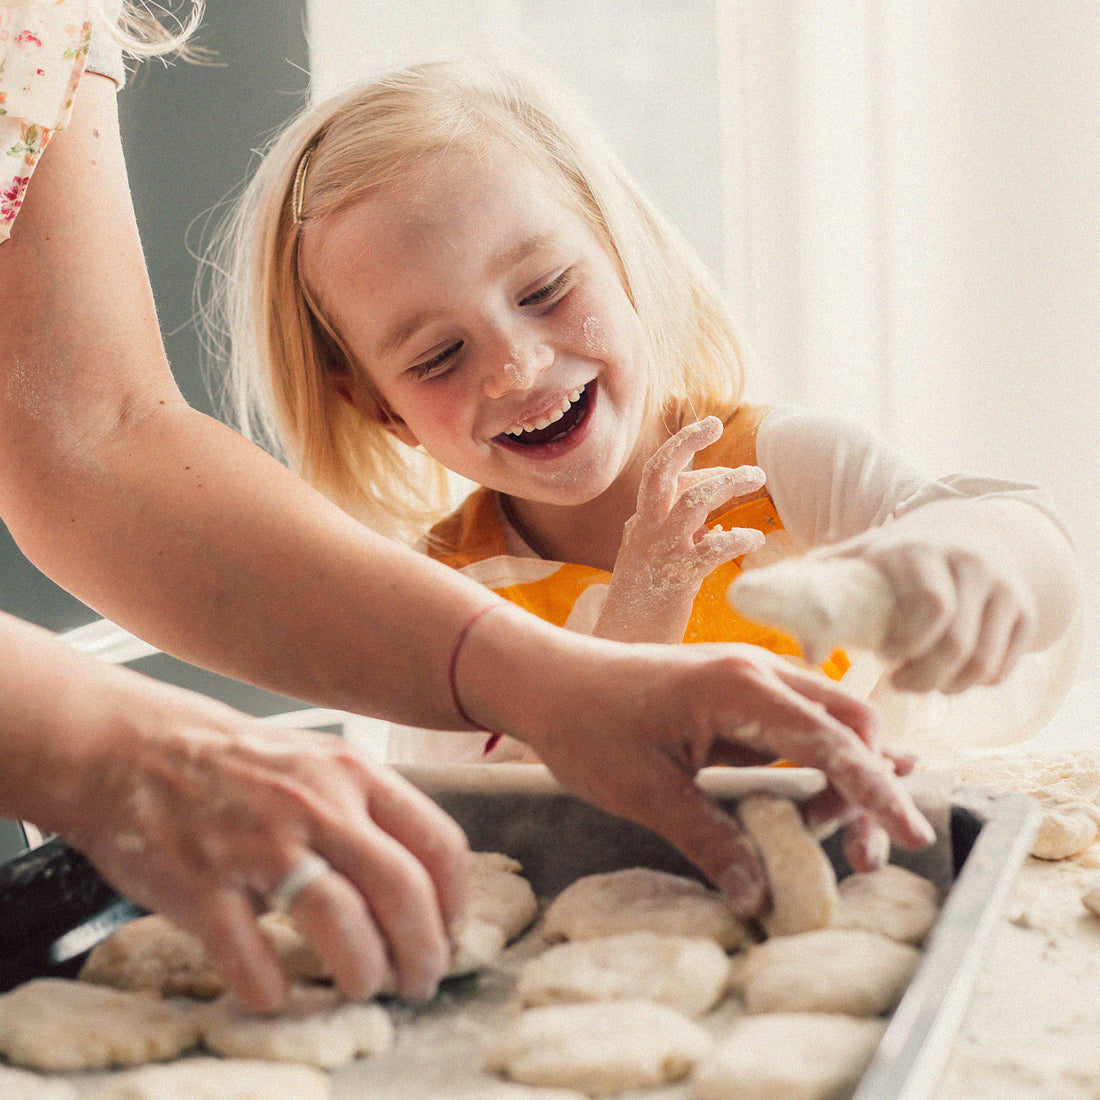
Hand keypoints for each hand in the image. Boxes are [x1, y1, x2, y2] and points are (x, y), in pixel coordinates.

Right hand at [66, 682, 468, 1010]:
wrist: (129, 747)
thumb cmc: (235, 761)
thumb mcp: (318, 759)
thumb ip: (367, 806)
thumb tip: (422, 875)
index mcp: (353, 773)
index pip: (437, 842)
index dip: (454, 901)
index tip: (451, 932)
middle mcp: (315, 803)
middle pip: (401, 889)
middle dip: (423, 950)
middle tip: (420, 982)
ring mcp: (256, 842)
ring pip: (341, 922)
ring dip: (362, 970)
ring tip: (363, 986)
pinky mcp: (199, 882)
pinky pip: (249, 954)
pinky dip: (269, 985)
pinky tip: (275, 992)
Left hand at [509, 635, 934, 917]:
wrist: (545, 678)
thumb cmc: (587, 725)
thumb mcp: (645, 792)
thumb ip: (709, 839)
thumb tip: (758, 897)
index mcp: (739, 686)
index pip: (833, 740)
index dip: (878, 790)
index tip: (912, 834)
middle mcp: (757, 670)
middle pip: (849, 721)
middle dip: (869, 786)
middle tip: (866, 856)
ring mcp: (749, 676)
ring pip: (829, 721)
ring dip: (844, 777)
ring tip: (838, 843)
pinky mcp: (737, 693)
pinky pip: (797, 724)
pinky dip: (817, 763)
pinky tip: (825, 800)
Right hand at [595, 417, 765, 641]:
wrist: (622, 649)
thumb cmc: (644, 610)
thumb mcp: (656, 565)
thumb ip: (679, 539)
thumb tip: (711, 524)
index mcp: (639, 526)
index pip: (663, 480)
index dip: (695, 469)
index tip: (726, 473)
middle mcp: (644, 532)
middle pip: (660, 472)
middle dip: (685, 442)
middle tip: (714, 423)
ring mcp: (658, 553)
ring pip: (691, 501)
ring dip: (727, 484)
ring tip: (757, 478)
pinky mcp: (675, 579)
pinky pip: (711, 548)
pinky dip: (737, 538)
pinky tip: (755, 540)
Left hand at [817, 500, 1037, 692]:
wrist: (968, 527)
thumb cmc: (899, 552)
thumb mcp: (860, 556)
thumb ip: (824, 591)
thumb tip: (810, 654)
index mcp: (922, 551)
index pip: (932, 605)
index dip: (908, 642)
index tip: (884, 656)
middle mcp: (970, 566)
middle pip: (958, 643)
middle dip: (925, 677)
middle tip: (899, 682)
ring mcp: (1004, 589)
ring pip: (984, 662)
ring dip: (950, 686)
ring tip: (924, 682)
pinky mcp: (1026, 611)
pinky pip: (1004, 666)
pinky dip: (976, 682)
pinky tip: (952, 676)